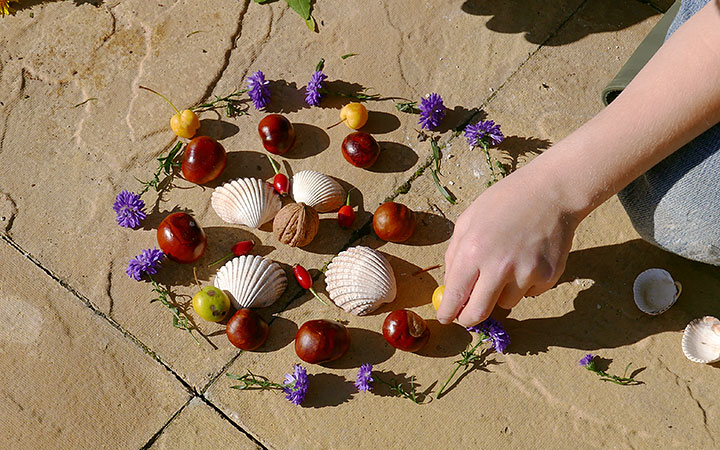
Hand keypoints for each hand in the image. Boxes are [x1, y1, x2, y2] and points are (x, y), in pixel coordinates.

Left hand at [437, 167, 579, 326]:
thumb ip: (455, 255)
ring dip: (501, 292)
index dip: (447, 312)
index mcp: (473, 251)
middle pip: (478, 313)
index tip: (445, 318)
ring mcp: (526, 273)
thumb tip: (450, 288)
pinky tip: (529, 257)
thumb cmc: (504, 202)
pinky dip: (525, 284)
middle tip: (468, 315)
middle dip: (469, 318)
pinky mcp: (548, 277)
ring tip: (510, 261)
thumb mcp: (468, 221)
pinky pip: (529, 293)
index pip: (455, 296)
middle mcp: (499, 267)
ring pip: (505, 303)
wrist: (550, 191)